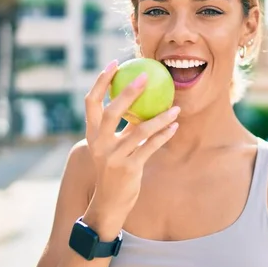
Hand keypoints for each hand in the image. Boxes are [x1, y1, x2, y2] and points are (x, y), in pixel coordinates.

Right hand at [83, 60, 179, 229]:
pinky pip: (150, 146)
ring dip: (159, 116)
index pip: (91, 102)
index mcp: (91, 134)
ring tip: (175, 107)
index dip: (101, 81)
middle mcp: (99, 143)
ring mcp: (113, 157)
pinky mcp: (129, 168)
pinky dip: (164, 134)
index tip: (114, 63)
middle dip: (129, 91)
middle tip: (147, 76)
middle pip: (112, 111)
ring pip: (138, 129)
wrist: (110, 203)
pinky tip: (176, 125)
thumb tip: (137, 96)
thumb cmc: (114, 168)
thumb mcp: (112, 145)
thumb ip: (120, 124)